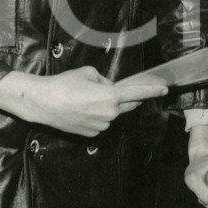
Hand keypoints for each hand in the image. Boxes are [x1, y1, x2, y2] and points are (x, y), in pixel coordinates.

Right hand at [0, 67, 167, 136]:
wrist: (42, 102)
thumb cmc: (64, 84)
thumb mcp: (88, 73)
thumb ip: (105, 80)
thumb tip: (110, 87)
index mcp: (111, 96)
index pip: (139, 93)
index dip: (153, 90)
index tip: (164, 89)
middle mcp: (110, 113)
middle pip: (128, 105)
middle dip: (128, 98)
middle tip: (116, 91)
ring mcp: (101, 125)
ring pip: (112, 114)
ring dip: (107, 106)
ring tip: (85, 98)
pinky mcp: (92, 134)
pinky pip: (101, 122)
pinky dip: (97, 115)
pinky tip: (81, 109)